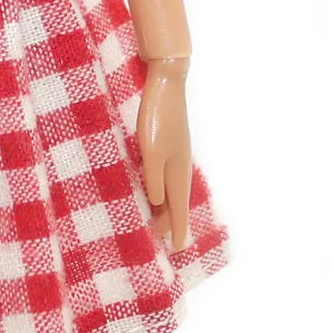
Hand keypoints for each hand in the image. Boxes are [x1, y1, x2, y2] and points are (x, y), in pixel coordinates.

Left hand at [138, 63, 192, 252]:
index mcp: (178, 171)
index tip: (177, 248)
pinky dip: (161, 188)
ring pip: (170, 188)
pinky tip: (154, 188)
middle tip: (163, 242)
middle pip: (175, 201)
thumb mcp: (152, 152)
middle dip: (169, 221)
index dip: (176, 228)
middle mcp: (179, 165)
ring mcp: (175, 154)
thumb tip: (158, 203)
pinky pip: (166, 175)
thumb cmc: (158, 117)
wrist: (166, 83)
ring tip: (156, 221)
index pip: (178, 208)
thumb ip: (154, 179)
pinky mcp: (167, 143)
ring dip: (164, 206)